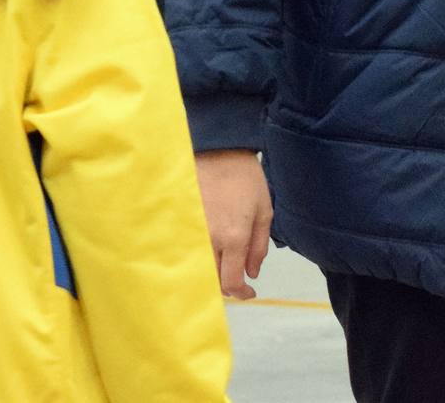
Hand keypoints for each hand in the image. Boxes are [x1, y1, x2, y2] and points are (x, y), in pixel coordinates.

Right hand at [196, 149, 273, 298]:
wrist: (217, 152)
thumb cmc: (246, 179)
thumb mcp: (264, 211)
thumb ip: (259, 246)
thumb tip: (252, 273)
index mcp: (234, 237)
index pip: (231, 281)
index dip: (241, 293)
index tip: (249, 292)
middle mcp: (210, 240)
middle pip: (213, 280)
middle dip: (227, 284)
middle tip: (239, 277)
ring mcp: (192, 233)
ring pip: (199, 269)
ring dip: (212, 273)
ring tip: (225, 264)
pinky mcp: (180, 226)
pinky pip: (187, 252)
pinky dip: (197, 259)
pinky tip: (209, 251)